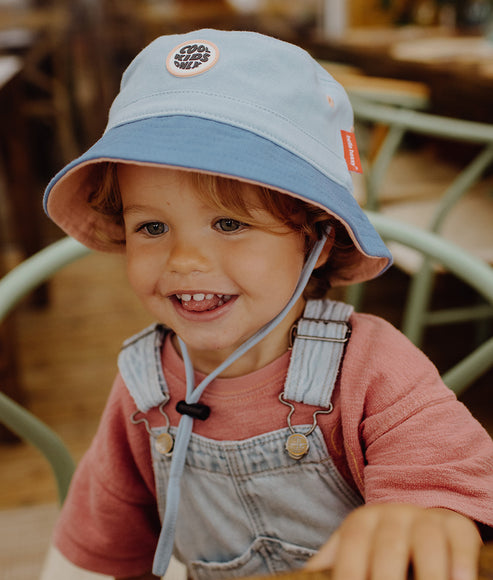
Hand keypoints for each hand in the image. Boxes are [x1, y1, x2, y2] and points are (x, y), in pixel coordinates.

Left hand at [305, 504, 481, 579]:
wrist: (420, 517)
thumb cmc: (379, 545)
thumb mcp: (351, 548)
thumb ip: (330, 563)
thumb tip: (302, 578)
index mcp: (362, 522)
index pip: (352, 546)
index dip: (348, 573)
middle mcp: (394, 516)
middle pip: (388, 547)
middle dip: (385, 577)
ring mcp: (427, 520)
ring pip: (427, 542)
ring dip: (429, 574)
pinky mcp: (458, 527)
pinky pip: (461, 540)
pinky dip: (462, 563)